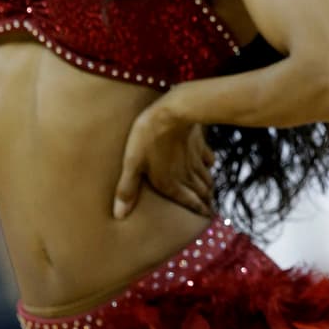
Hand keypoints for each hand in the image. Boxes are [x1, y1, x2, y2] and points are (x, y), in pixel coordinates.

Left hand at [114, 104, 214, 220]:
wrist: (174, 111)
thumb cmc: (149, 137)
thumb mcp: (133, 163)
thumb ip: (127, 189)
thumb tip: (119, 215)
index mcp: (170, 183)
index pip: (189, 202)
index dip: (198, 211)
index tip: (206, 218)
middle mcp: (186, 175)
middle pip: (200, 193)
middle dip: (205, 203)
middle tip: (208, 210)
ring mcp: (195, 160)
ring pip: (206, 179)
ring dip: (208, 188)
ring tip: (209, 194)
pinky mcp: (199, 144)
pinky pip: (208, 159)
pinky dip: (209, 166)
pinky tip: (208, 166)